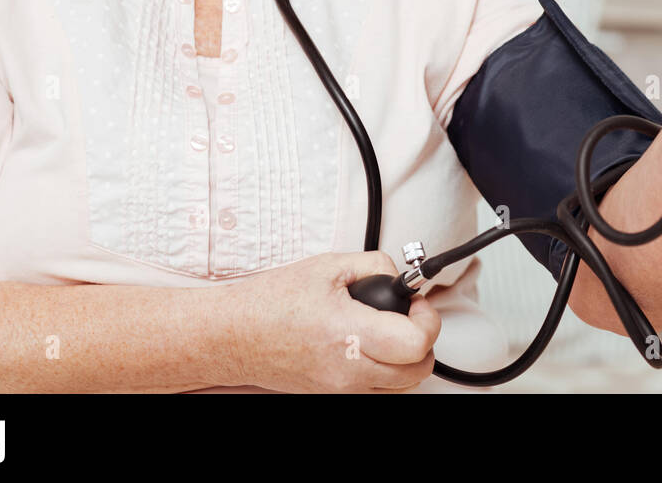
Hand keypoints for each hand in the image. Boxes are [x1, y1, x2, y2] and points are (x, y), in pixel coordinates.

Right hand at [218, 251, 440, 392]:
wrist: (233, 336)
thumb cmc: (270, 303)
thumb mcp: (328, 266)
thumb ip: (373, 265)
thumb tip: (399, 278)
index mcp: (348, 333)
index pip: (416, 343)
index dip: (428, 319)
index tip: (417, 303)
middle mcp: (348, 370)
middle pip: (418, 371)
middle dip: (424, 340)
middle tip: (409, 315)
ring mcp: (341, 388)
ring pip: (401, 385)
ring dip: (407, 358)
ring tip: (391, 329)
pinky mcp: (332, 395)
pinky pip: (377, 389)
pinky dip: (386, 369)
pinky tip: (372, 344)